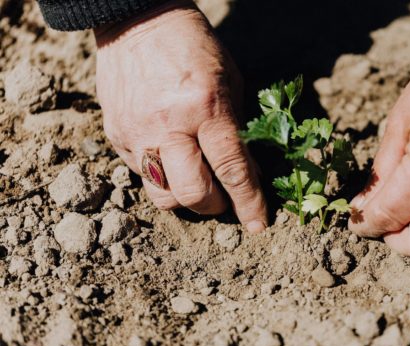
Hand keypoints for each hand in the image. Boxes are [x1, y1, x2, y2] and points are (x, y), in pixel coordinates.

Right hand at [94, 0, 266, 231]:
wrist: (137, 21)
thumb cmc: (195, 49)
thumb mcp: (230, 83)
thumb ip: (238, 131)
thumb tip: (248, 175)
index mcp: (205, 107)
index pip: (231, 169)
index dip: (248, 203)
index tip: (258, 225)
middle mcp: (168, 125)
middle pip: (193, 194)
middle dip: (216, 207)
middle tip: (224, 198)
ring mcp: (137, 133)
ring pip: (163, 196)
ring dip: (186, 200)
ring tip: (197, 183)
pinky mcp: (116, 136)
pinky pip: (141, 176)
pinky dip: (163, 178)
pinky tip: (172, 159)